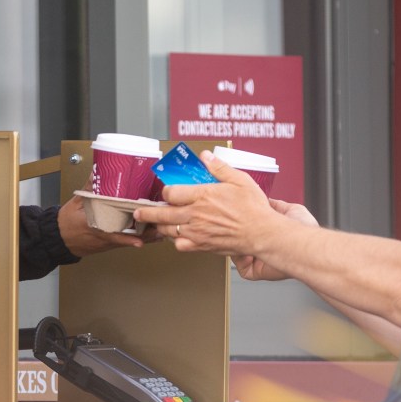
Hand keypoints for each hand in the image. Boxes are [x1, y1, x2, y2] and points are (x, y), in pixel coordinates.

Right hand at [57, 188, 159, 257]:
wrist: (60, 239)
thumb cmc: (67, 223)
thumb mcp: (78, 202)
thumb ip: (90, 187)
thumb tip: (97, 171)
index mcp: (96, 227)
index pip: (115, 233)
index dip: (130, 234)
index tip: (142, 228)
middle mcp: (106, 237)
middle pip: (130, 238)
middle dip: (147, 233)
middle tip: (162, 225)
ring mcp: (110, 242)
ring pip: (132, 241)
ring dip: (148, 237)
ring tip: (163, 230)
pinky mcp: (111, 243)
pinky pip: (129, 241)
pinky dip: (142, 237)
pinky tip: (153, 234)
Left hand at [133, 151, 315, 270]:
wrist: (262, 233)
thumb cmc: (253, 208)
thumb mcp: (239, 180)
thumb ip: (219, 167)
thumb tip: (206, 156)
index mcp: (202, 196)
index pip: (170, 193)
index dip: (166, 192)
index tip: (167, 192)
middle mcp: (195, 214)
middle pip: (162, 214)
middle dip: (146, 213)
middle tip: (138, 213)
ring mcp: (197, 232)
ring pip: (168, 231)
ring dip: (159, 227)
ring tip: (155, 224)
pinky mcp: (202, 245)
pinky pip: (180, 245)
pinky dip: (175, 241)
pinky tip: (175, 237)